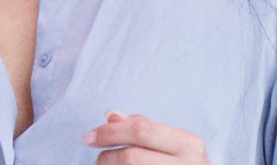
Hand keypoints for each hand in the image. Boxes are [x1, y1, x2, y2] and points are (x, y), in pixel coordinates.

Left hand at [82, 110, 210, 163]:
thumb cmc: (185, 164)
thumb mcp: (172, 144)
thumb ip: (143, 129)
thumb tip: (111, 116)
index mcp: (188, 144)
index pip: (140, 130)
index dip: (109, 132)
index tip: (88, 137)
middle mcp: (188, 164)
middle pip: (132, 157)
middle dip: (106, 157)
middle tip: (96, 160)